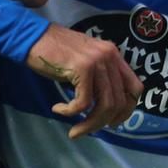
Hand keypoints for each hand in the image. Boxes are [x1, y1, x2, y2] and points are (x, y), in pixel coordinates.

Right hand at [29, 24, 142, 138]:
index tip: (112, 122)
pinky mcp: (82, 68)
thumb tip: (104, 109)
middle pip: (120, 101)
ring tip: (75, 130)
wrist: (31, 37)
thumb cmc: (53, 52)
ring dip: (89, 124)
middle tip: (86, 130)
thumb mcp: (84, 62)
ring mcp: (97, 61)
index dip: (127, 110)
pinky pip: (83, 103)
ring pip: (104, 105)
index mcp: (113, 55)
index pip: (135, 88)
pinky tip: (58, 108)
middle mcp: (110, 56)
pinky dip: (70, 112)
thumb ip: (98, 78)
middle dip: (103, 122)